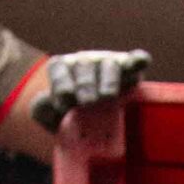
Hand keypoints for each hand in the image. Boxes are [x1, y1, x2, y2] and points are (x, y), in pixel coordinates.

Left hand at [29, 49, 151, 131]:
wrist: (95, 122)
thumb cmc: (69, 118)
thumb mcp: (50, 116)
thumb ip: (42, 109)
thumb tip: (47, 99)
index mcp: (63, 69)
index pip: (58, 70)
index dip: (60, 85)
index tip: (64, 105)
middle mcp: (84, 62)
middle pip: (83, 66)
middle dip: (85, 84)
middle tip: (87, 102)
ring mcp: (106, 63)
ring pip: (108, 65)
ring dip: (108, 80)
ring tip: (107, 96)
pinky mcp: (128, 69)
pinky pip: (134, 61)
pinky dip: (138, 60)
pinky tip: (141, 62)